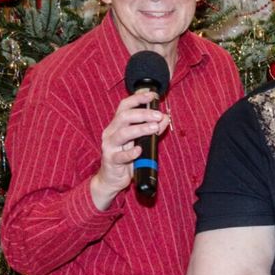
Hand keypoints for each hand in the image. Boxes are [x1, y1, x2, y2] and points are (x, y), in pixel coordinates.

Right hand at [91, 90, 170, 208]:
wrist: (113, 178)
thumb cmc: (127, 157)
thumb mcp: (142, 141)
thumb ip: (153, 129)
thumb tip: (165, 117)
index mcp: (117, 125)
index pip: (125, 106)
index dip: (138, 99)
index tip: (153, 95)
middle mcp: (111, 132)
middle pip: (124, 117)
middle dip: (142, 113)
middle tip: (158, 115)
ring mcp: (109, 146)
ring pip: (122, 133)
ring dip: (139, 129)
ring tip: (154, 128)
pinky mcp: (110, 160)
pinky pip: (120, 156)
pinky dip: (130, 152)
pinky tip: (139, 150)